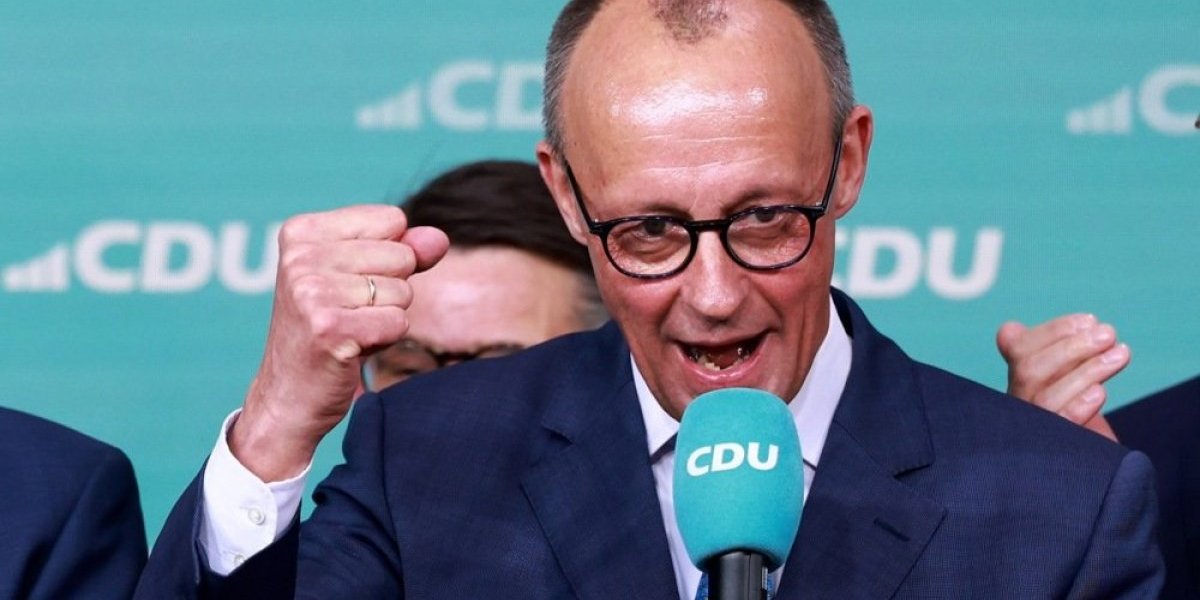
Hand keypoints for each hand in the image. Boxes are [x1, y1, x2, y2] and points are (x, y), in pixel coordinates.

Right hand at [231, 205, 448, 480]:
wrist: (287, 396)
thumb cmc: (327, 331)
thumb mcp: (359, 278)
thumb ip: (404, 251)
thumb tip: (439, 238)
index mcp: (302, 231)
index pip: (392, 220)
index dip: (387, 258)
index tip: (347, 284)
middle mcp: (300, 256)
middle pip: (402, 255)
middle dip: (389, 290)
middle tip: (347, 313)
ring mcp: (311, 291)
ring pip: (402, 291)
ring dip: (385, 318)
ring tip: (347, 330)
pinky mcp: (329, 328)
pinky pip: (399, 322)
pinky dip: (385, 339)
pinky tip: (351, 348)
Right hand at [996, 314, 1128, 441]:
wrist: (1085, 465)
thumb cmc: (1073, 415)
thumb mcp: (1063, 381)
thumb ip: (1049, 356)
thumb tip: (1025, 328)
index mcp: (1018, 381)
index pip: (1018, 348)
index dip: (1052, 331)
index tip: (1088, 320)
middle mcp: (1018, 405)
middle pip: (1029, 371)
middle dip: (1071, 347)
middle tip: (1108, 333)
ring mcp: (1033, 429)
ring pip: (1047, 397)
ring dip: (1086, 371)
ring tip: (1120, 354)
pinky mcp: (1053, 451)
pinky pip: (1060, 426)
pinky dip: (1078, 406)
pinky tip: (1100, 392)